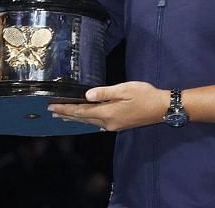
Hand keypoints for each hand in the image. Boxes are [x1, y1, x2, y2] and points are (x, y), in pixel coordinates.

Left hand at [47, 82, 168, 131]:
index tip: (51, 107)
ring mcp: (114, 125)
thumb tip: (87, 95)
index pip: (81, 111)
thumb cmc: (146, 95)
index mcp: (108, 112)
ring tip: (63, 117)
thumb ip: (105, 92)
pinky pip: (98, 124)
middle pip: (83, 119)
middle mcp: (108, 122)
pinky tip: (86, 120)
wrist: (162, 108)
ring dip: (75, 119)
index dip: (65, 109)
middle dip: (67, 115)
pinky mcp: (120, 125)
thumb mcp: (126, 89)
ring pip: (90, 123)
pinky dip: (87, 121)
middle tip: (52, 112)